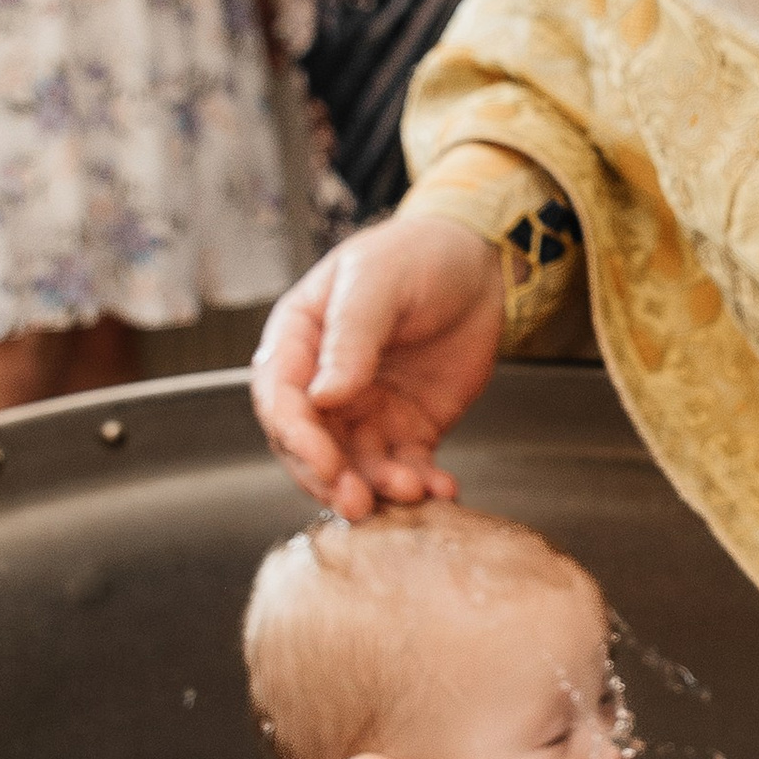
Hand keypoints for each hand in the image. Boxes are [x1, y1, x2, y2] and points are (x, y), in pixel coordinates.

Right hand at [251, 212, 507, 513]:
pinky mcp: (407, 429)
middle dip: (331, 478)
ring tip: (410, 492)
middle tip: (358, 502)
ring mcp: (365, 411)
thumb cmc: (415, 256)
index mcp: (298, 342)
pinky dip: (421, 484)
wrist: (478, 266)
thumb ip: (350, 337)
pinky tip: (440, 489)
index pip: (280, 400)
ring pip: (357, 466)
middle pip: (310, 446)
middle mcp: (324, 384)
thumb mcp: (378, 282)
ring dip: (378, 488)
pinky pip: (406, 467)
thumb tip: (322, 397)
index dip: (298, 437)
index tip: (326, 463)